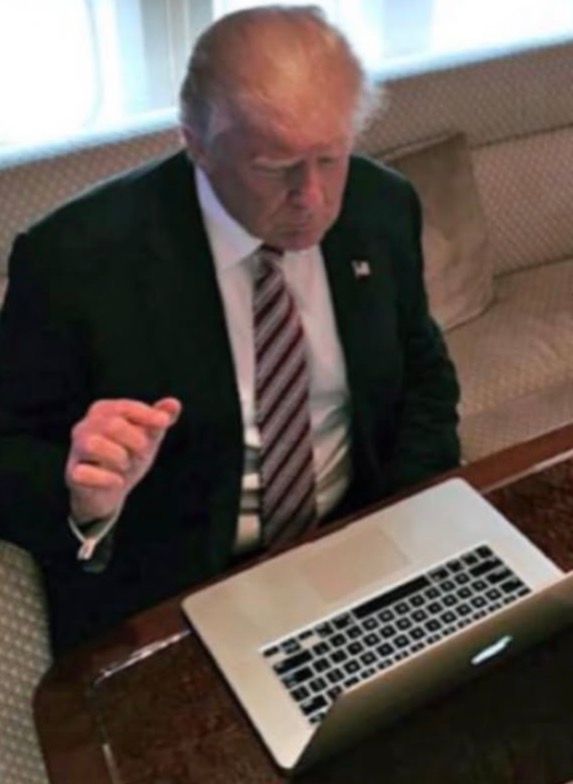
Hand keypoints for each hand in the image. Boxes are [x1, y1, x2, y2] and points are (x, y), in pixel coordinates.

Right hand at [65, 397, 181, 523]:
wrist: (110, 491)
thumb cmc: (127, 456)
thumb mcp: (147, 438)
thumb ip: (159, 421)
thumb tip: (174, 403)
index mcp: (103, 411)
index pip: (124, 406)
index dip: (146, 414)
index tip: (164, 423)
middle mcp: (85, 426)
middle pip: (112, 425)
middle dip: (135, 440)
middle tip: (143, 452)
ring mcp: (77, 450)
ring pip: (93, 444)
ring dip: (118, 457)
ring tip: (125, 465)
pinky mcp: (73, 474)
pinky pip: (84, 473)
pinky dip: (107, 479)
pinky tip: (117, 481)